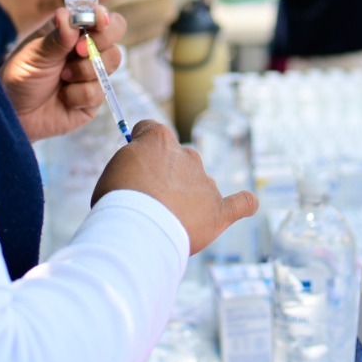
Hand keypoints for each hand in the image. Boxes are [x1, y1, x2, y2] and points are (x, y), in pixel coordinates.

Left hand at [0, 6, 127, 141]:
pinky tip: (63, 97)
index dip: (102, 15)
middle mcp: (85, 47)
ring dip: (85, 70)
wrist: (14, 114)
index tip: (98, 21)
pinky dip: (78, 94)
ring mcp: (92, 72)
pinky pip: (100, 91)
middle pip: (115, 32)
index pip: (97, 14)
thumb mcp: (34, 54)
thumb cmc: (20, 77)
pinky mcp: (94, 97)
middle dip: (100, 41)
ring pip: (111, 60)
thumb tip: (70, 16)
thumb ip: (56, 37)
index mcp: (70, 30)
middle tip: (78, 51)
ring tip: (63, 77)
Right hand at [92, 119, 258, 254]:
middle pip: (178, 159)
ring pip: (199, 184)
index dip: (140, 146)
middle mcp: (186, 155)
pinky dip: (244, 203)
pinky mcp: (219, 210)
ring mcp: (205, 183)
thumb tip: (142, 172)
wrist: (138, 231)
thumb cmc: (118, 201)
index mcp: (159, 139)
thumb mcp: (114, 170)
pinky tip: (248, 204)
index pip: (150, 131)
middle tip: (147, 201)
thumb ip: (133, 164)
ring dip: (188, 197)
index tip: (133, 163)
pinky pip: (241, 203)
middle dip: (166, 176)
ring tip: (167, 222)